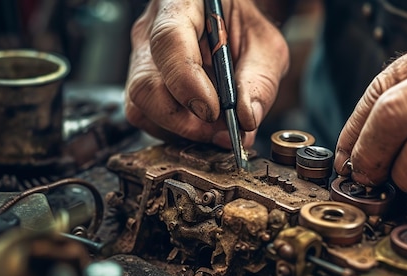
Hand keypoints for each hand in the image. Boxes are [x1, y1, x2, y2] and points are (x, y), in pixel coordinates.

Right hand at [125, 0, 288, 147]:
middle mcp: (150, 32)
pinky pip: (149, 118)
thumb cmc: (244, 25)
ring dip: (181, 131)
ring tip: (217, 131)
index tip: (212, 111)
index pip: (168, 42)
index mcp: (180, 6)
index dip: (187, 83)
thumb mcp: (265, 45)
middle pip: (145, 86)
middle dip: (183, 122)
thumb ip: (260, 80)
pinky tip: (204, 128)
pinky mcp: (145, 87)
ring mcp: (141, 60)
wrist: (229, 20)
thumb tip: (246, 119)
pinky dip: (177, 133)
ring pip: (142, 108)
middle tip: (220, 132)